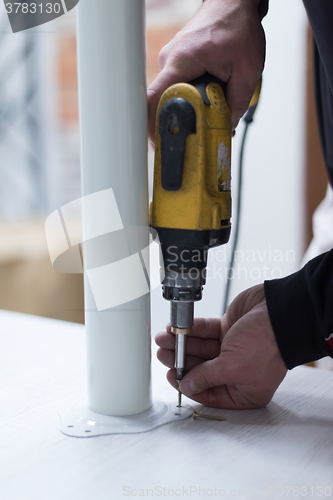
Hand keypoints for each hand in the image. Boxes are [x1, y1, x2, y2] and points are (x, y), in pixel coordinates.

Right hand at [147, 0, 265, 141]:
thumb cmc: (237, 25)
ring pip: (173, 96)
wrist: (234, 2)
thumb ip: (237, 102)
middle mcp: (170, 61)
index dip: (152, 125)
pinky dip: (190, 97)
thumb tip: (227, 126)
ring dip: (188, 108)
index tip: (160, 143)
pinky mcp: (176, 63)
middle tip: (194, 135)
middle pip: (163, 103)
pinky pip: (178, 87)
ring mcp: (171, 61)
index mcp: (182, 61)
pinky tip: (204, 100)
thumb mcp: (247, 69)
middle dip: (179, 122)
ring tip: (206, 113)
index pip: (154, 99)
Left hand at [155, 284, 286, 408]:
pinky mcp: (227, 330)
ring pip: (200, 349)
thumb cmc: (267, 343)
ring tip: (163, 339)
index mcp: (244, 390)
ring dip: (182, 344)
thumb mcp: (233, 367)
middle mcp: (237, 371)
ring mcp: (231, 349)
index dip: (188, 384)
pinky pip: (205, 332)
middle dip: (180, 361)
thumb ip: (206, 377)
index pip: (209, 393)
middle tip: (162, 353)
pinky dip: (191, 330)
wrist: (279, 310)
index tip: (171, 375)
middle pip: (201, 369)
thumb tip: (187, 385)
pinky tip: (177, 329)